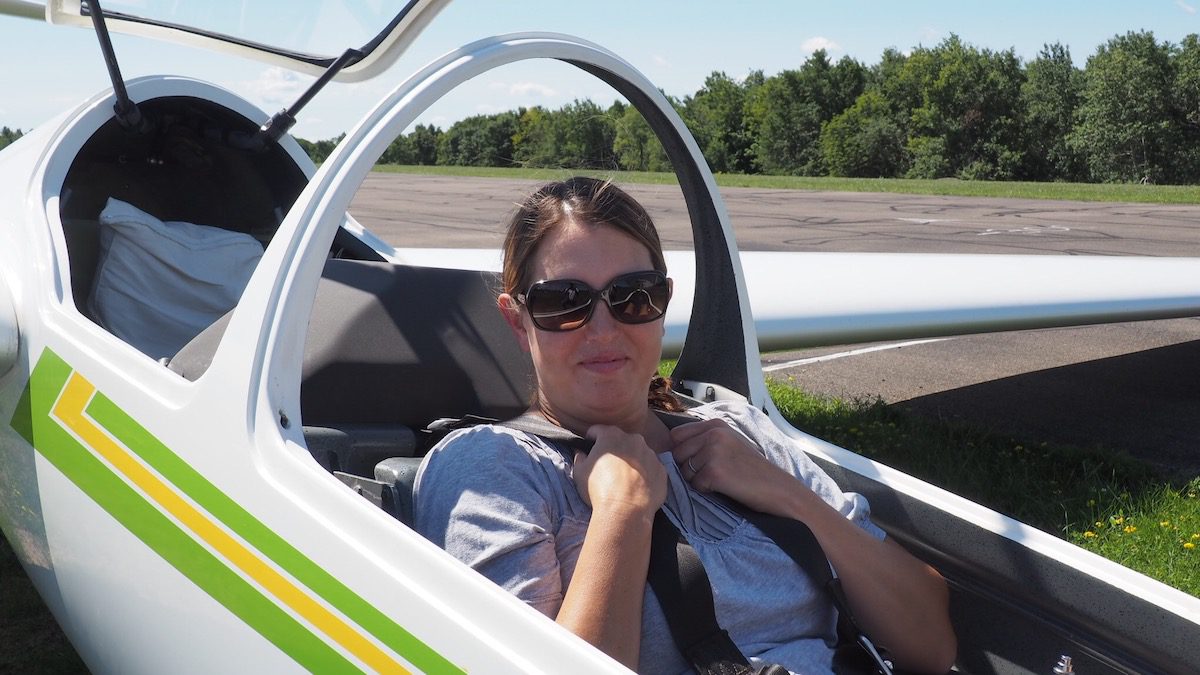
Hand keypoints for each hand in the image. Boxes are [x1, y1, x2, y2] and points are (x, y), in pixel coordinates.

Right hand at [572, 425, 666, 517]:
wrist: (626, 511)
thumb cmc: (599, 489)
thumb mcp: (579, 472)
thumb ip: (580, 457)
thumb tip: (581, 453)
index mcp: (611, 435)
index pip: (597, 430)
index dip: (590, 439)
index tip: (588, 447)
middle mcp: (634, 439)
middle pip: (621, 440)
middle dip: (614, 450)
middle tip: (607, 467)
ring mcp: (651, 454)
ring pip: (638, 453)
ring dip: (631, 461)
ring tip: (624, 480)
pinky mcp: (662, 470)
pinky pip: (651, 468)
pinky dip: (645, 474)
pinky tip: (637, 488)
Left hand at [669, 419, 803, 513]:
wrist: (776, 487)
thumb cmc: (751, 468)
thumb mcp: (729, 443)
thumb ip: (704, 439)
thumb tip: (671, 448)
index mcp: (716, 424)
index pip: (676, 435)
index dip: (681, 451)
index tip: (694, 461)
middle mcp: (713, 434)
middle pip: (677, 453)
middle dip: (687, 467)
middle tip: (711, 473)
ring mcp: (713, 451)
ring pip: (684, 471)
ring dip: (697, 480)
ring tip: (721, 479)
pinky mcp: (714, 471)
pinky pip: (695, 484)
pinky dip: (706, 490)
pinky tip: (724, 486)